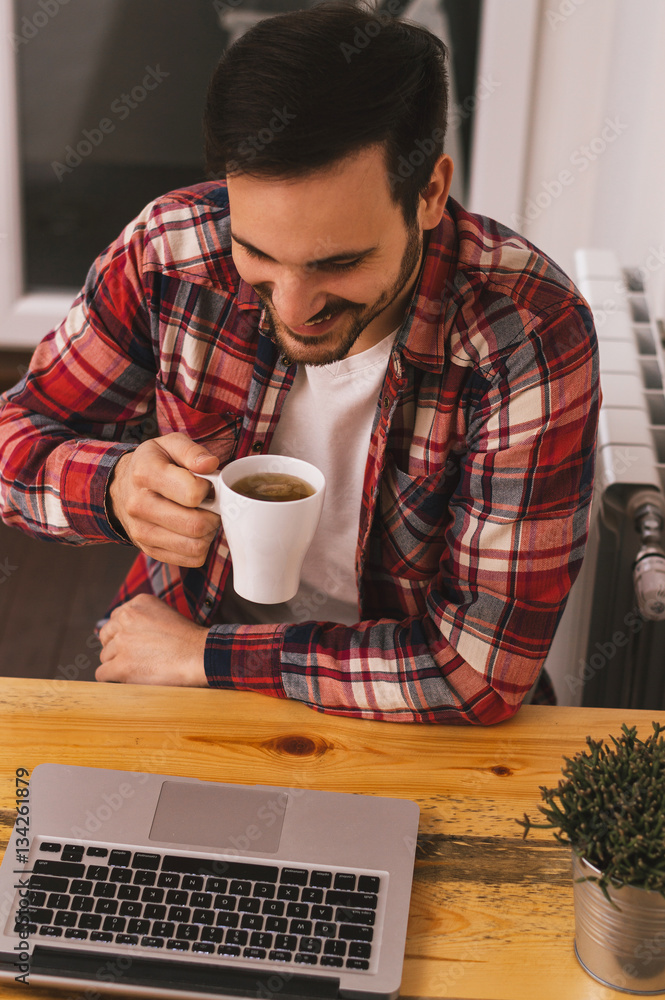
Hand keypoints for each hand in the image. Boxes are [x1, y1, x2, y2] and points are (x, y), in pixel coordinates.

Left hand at [96, 594, 208, 685]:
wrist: (200, 656)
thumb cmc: (189, 640)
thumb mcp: (166, 615)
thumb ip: (143, 619)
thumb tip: (122, 634)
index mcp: (138, 603)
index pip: (115, 619)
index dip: (123, 634)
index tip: (134, 643)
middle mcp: (127, 618)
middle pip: (106, 635)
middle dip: (116, 647)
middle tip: (133, 657)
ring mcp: (123, 641)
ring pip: (105, 656)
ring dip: (118, 664)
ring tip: (139, 669)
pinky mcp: (121, 665)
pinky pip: (102, 673)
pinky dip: (112, 678)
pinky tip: (126, 679)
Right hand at [109, 432, 219, 566]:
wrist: (123, 487)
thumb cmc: (154, 464)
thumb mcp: (170, 445)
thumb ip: (192, 451)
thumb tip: (210, 465)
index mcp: (145, 473)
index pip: (192, 494)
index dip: (208, 489)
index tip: (205, 484)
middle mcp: (139, 506)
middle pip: (196, 525)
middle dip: (214, 514)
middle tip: (211, 504)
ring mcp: (142, 532)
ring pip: (196, 545)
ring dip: (208, 532)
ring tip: (202, 515)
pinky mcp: (150, 550)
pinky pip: (192, 559)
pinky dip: (200, 546)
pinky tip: (193, 530)